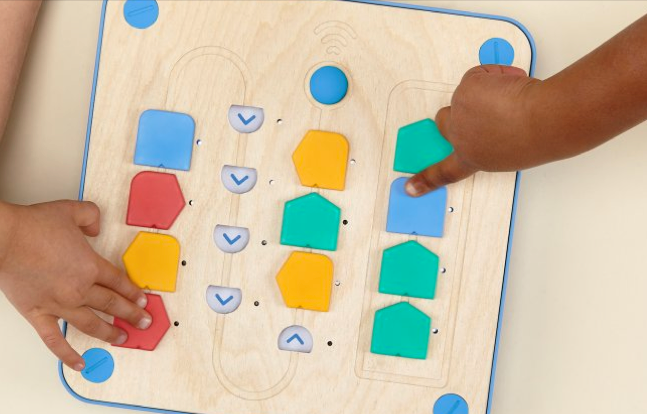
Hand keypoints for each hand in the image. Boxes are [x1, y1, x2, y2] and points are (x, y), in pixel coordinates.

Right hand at [0, 200, 150, 370]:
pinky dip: (68, 354)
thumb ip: (91, 217)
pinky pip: (55, 340)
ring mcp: (59, 303)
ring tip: (123, 338)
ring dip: (109, 333)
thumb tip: (96, 226)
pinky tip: (80, 363)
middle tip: (144, 321)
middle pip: (112, 304)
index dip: (133, 292)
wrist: (3, 238)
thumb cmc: (32, 226)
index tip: (143, 300)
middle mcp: (78, 288)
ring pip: (91, 324)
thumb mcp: (72, 210)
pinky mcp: (38, 314)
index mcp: (90, 266)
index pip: (119, 282)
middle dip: (131, 314)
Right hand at [405, 65, 545, 195]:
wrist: (542, 120)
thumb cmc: (537, 139)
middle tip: (482, 106)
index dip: (425, 179)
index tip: (411, 187)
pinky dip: (497, 74)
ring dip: (488, 89)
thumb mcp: (510, 153)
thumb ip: (491, 142)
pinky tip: (512, 84)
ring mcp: (460, 113)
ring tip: (513, 96)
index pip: (443, 173)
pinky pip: (479, 74)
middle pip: (443, 121)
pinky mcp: (466, 89)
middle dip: (460, 110)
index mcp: (472, 159)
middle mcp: (460, 138)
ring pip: (467, 92)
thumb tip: (493, 119)